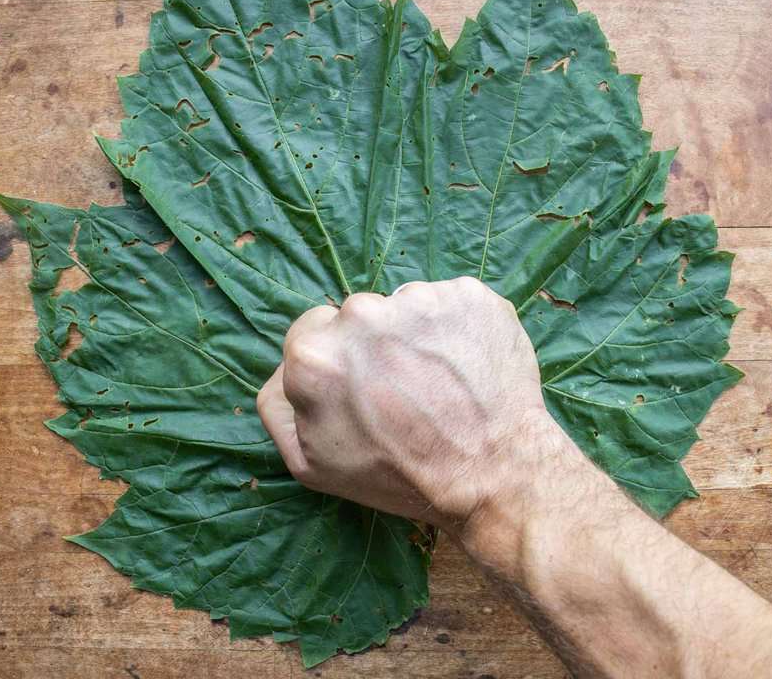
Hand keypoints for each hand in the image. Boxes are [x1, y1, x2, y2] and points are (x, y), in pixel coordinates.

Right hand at [256, 277, 570, 530]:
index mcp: (313, 353)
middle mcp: (362, 313)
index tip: (364, 390)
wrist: (494, 476)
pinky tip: (469, 369)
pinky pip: (451, 304)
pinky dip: (459, 329)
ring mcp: (419, 299)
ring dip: (419, 336)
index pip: (312, 331)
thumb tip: (285, 368)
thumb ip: (277, 406)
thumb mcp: (310, 465)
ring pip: (407, 308)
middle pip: (359, 316)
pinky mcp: (469, 295)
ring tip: (442, 385)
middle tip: (406, 393)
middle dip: (377, 346)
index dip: (339, 363)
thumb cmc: (400, 476)